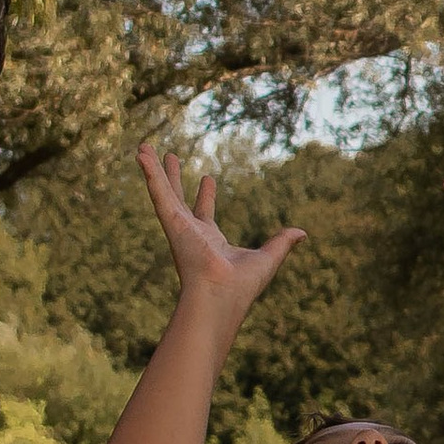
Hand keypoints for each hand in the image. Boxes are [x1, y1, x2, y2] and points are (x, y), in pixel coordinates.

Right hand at [135, 144, 302, 319]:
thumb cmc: (242, 285)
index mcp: (210, 240)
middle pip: (178, 198)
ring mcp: (178, 226)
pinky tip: (141, 154)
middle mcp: (190, 232)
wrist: (221, 296)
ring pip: (162, 191)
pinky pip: (158, 192)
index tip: (207, 178)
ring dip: (152, 169)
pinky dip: (149, 173)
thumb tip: (302, 233)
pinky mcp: (171, 222)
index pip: (204, 213)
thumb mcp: (268, 258)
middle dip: (172, 178)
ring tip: (143, 147)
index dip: (205, 195)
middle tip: (169, 156)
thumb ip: (282, 242)